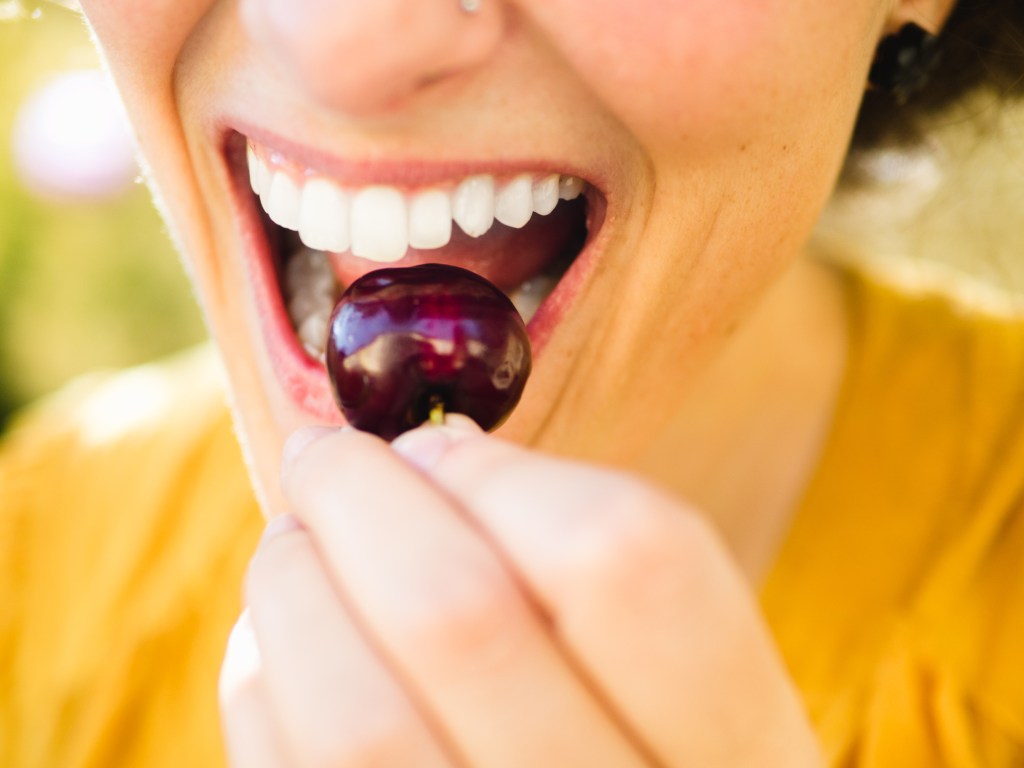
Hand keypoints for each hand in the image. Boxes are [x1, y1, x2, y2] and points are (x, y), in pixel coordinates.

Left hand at [220, 418, 822, 766]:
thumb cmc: (650, 763)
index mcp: (748, 760)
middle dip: (359, 499)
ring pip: (354, 719)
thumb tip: (425, 453)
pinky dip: (266, 684)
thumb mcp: (692, 690)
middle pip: (458, 620)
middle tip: (324, 454)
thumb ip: (588, 568)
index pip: (626, 562)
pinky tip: (288, 644)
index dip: (503, 476)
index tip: (436, 439)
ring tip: (295, 542)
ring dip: (294, 589)